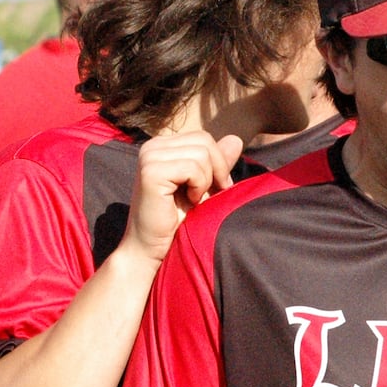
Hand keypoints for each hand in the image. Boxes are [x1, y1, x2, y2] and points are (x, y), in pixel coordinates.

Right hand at [125, 131, 243, 261]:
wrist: (151, 249)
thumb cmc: (177, 221)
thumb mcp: (203, 186)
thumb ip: (217, 163)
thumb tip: (236, 139)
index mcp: (162, 146)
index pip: (203, 138)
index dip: (218, 162)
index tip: (216, 188)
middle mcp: (152, 146)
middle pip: (204, 141)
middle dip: (217, 170)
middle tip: (209, 196)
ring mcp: (149, 157)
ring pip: (202, 154)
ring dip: (205, 182)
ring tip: (193, 200)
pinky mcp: (151, 172)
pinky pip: (193, 168)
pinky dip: (198, 187)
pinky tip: (188, 201)